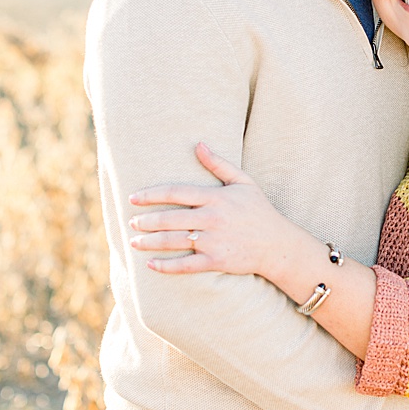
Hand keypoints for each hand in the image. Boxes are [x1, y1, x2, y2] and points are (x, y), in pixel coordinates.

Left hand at [128, 143, 290, 276]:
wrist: (277, 245)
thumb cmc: (258, 210)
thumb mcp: (243, 182)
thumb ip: (218, 163)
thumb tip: (198, 143)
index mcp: (215, 197)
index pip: (176, 192)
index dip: (152, 195)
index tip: (133, 198)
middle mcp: (212, 218)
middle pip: (171, 218)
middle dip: (147, 221)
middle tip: (131, 222)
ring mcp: (214, 241)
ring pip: (175, 241)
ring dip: (150, 242)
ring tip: (134, 241)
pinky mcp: (217, 261)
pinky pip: (187, 265)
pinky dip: (167, 266)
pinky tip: (151, 265)